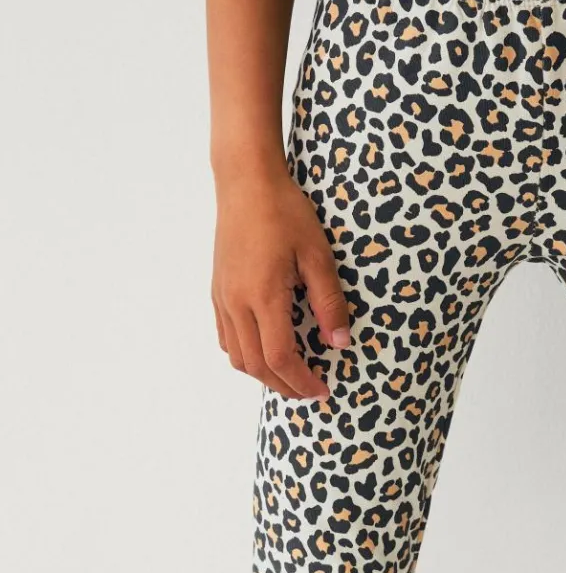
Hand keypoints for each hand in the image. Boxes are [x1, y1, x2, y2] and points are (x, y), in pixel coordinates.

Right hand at [211, 167, 348, 399]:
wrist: (246, 182)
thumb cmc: (285, 212)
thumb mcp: (318, 255)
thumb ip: (329, 302)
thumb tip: (340, 343)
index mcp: (263, 295)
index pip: (280, 358)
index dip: (302, 381)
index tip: (323, 389)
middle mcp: (237, 303)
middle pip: (256, 366)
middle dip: (285, 386)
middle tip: (311, 391)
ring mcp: (223, 298)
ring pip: (237, 357)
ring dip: (264, 374)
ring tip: (291, 375)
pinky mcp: (217, 291)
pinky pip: (227, 338)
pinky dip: (246, 355)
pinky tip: (266, 351)